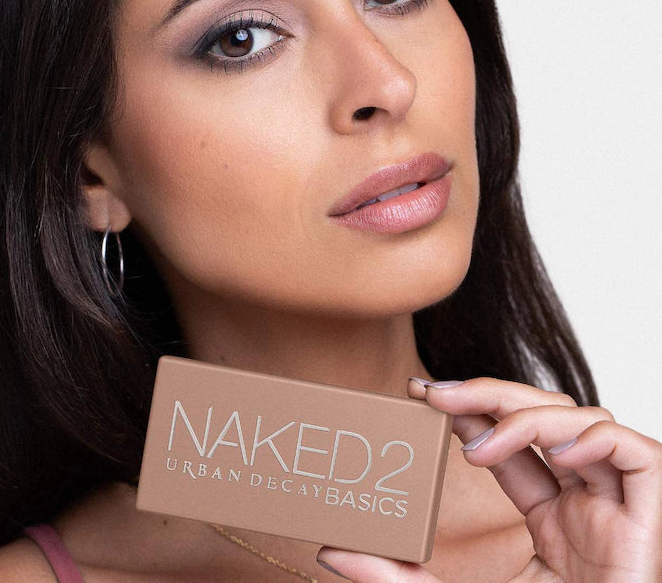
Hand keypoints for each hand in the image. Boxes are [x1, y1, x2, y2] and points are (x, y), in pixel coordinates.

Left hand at [315, 377, 661, 581]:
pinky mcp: (650, 516)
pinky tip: (550, 452)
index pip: (510, 442)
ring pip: (582, 420)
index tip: (420, 395)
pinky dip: (590, 436)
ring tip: (476, 446)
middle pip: (543, 417)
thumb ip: (396, 577)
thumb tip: (330, 550)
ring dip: (526, 415)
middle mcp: (584, 503)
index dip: (469, 411)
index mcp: (551, 519)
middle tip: (434, 395)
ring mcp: (617, 507)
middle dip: (488, 395)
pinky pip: (632, 451)